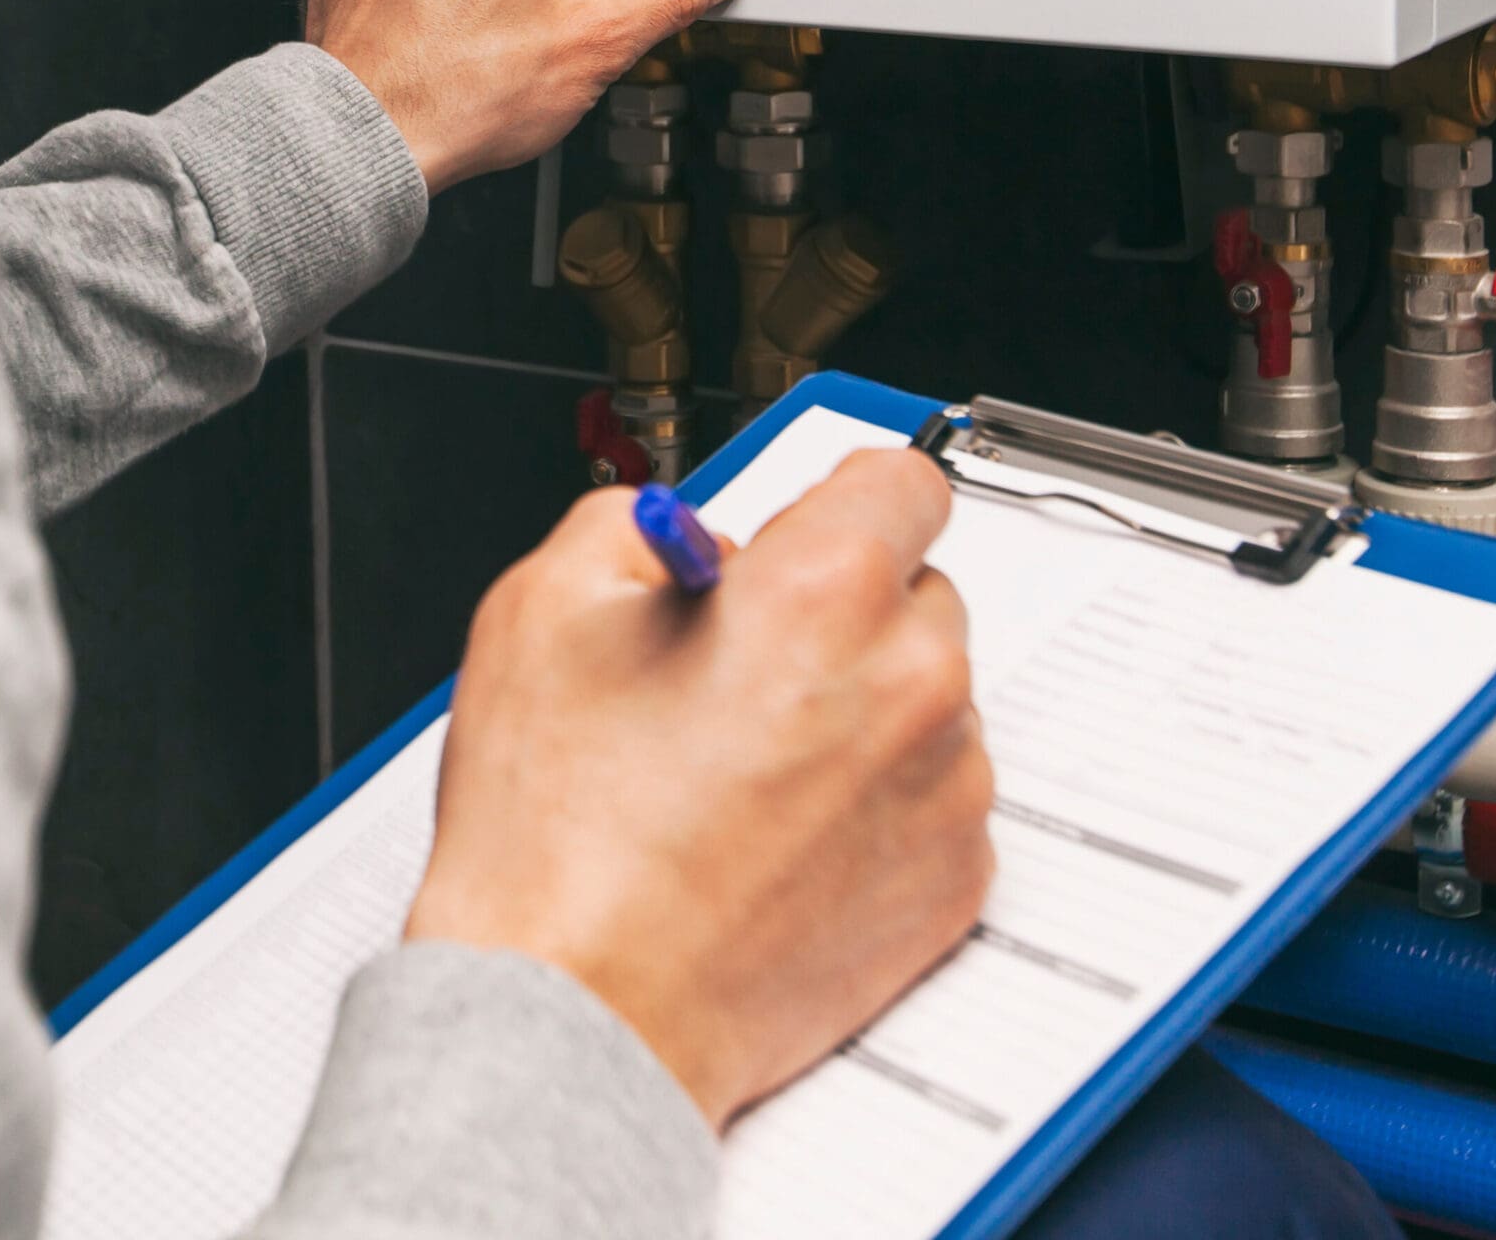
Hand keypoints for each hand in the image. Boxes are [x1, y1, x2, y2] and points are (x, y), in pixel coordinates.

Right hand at [405, 451, 992, 1126]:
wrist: (578, 1015)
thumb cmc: (558, 836)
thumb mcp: (545, 603)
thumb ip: (635, 525)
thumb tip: (689, 538)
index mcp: (822, 594)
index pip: (905, 480)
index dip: (838, 496)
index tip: (807, 525)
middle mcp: (908, 686)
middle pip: (916, 589)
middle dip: (838, 605)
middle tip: (739, 657)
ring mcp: (942, 795)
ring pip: (925, 696)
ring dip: (860, 702)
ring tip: (743, 760)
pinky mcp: (950, 887)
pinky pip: (932, 796)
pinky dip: (873, 797)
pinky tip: (773, 826)